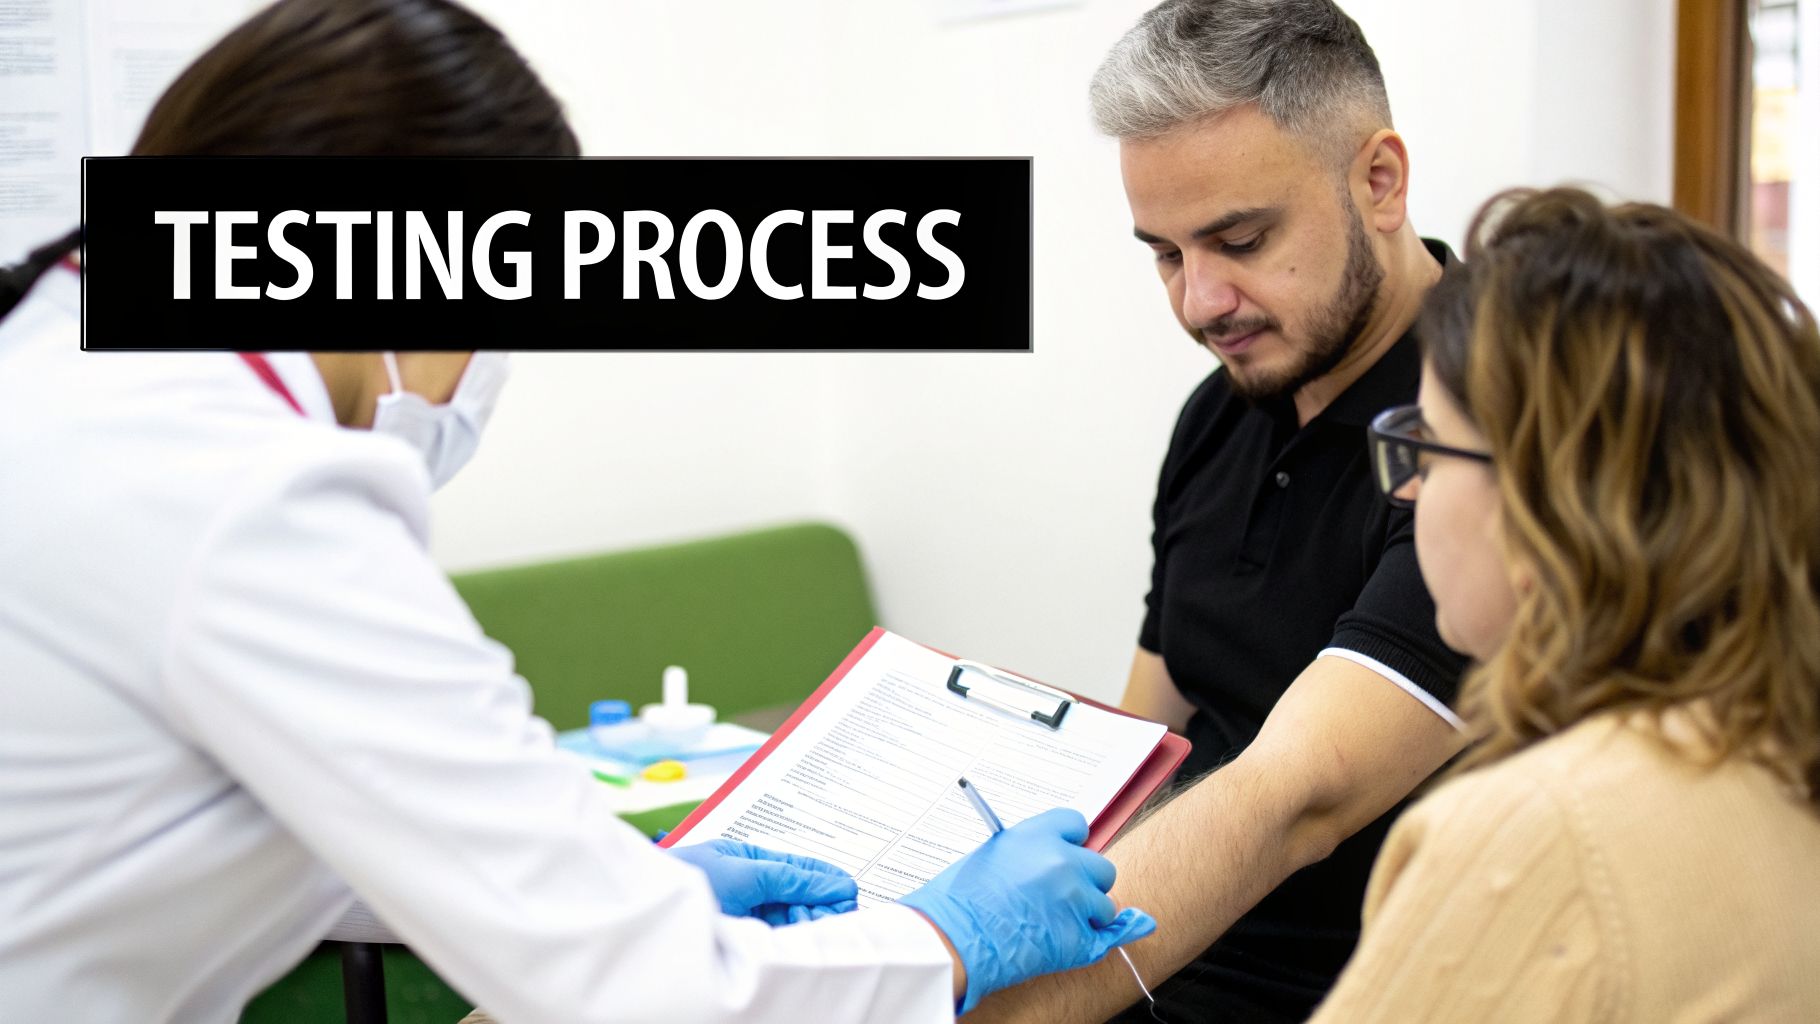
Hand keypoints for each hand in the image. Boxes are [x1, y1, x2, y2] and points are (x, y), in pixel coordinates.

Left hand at [669, 839, 858, 923]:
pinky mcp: (743, 938)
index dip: (825, 879)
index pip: (796, 868)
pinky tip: (802, 935)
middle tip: (837, 913)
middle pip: (797, 894)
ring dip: (808, 920)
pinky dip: (793, 935)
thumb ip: (790, 878)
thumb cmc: (686, 881)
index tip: (849, 892)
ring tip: (817, 925)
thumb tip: (835, 883)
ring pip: (790, 916)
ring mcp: (746, 913)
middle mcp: (749, 886)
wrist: (651, 913)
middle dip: (819, 902)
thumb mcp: (746, 874)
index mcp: (748, 861)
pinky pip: (777, 935)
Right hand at [898, 808, 1155, 1012]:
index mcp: (1038, 835)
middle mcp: (1062, 862)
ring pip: (1105, 906)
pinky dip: (1087, 944)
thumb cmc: (958, 901)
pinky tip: (1068, 943)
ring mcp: (1074, 900)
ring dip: (1087, 916)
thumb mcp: (992, 855)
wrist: (949, 941)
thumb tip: (1051, 860)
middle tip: (1061, 898)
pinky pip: (1103, 940)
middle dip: (1086, 882)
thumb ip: (1029, 853)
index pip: (1078, 825)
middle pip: (1100, 867)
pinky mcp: (1078, 939)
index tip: (1064, 857)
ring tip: (1053, 926)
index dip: (1072, 844)